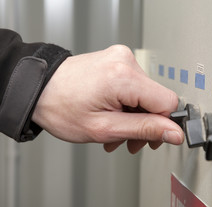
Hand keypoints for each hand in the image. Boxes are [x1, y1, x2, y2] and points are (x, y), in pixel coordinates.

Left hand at [32, 45, 183, 153]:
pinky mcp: (115, 61)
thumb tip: (174, 132)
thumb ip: (143, 129)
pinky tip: (114, 118)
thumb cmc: (59, 108)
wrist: (37, 90)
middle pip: (156, 99)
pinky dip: (126, 106)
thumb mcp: (103, 128)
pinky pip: (133, 87)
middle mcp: (125, 61)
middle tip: (130, 142)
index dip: (164, 125)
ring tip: (116, 133)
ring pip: (145, 96)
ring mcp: (120, 59)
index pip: (168, 102)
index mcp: (124, 77)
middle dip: (145, 124)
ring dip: (134, 118)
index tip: (153, 139)